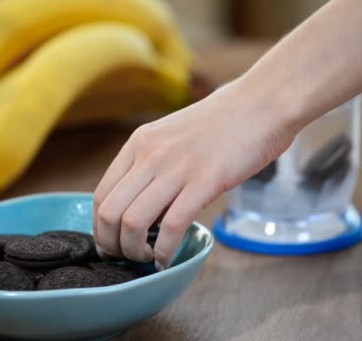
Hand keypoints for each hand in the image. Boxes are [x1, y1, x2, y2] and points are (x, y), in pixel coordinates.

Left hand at [92, 79, 296, 269]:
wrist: (261, 102)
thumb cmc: (222, 123)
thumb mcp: (173, 137)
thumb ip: (153, 166)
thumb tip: (144, 207)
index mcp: (139, 144)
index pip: (101, 195)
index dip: (100, 228)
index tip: (113, 243)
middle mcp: (150, 155)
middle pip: (109, 213)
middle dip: (112, 245)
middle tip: (127, 257)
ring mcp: (177, 168)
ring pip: (133, 222)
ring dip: (135, 251)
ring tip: (148, 258)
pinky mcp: (205, 181)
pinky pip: (172, 226)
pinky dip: (165, 251)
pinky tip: (169, 258)